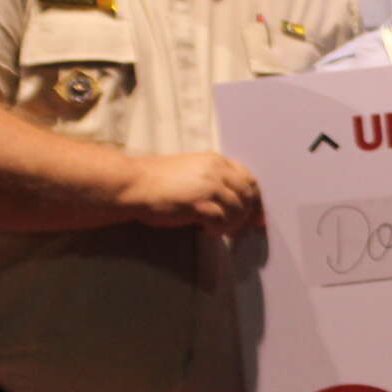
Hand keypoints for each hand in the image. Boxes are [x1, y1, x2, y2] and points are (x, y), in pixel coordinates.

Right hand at [124, 151, 262, 236]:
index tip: (257, 217)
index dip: (257, 200)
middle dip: (248, 215)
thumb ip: (214, 182)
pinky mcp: (199, 203)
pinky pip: (222, 220)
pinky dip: (219, 229)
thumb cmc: (158, 181)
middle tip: (241, 231)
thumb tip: (235, 204)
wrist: (133, 184)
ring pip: (238, 209)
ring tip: (218, 230)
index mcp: (216, 160)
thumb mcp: (192, 172)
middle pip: (248, 196)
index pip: (249, 179)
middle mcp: (216, 170)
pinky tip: (207, 230)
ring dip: (232, 225)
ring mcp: (209, 186)